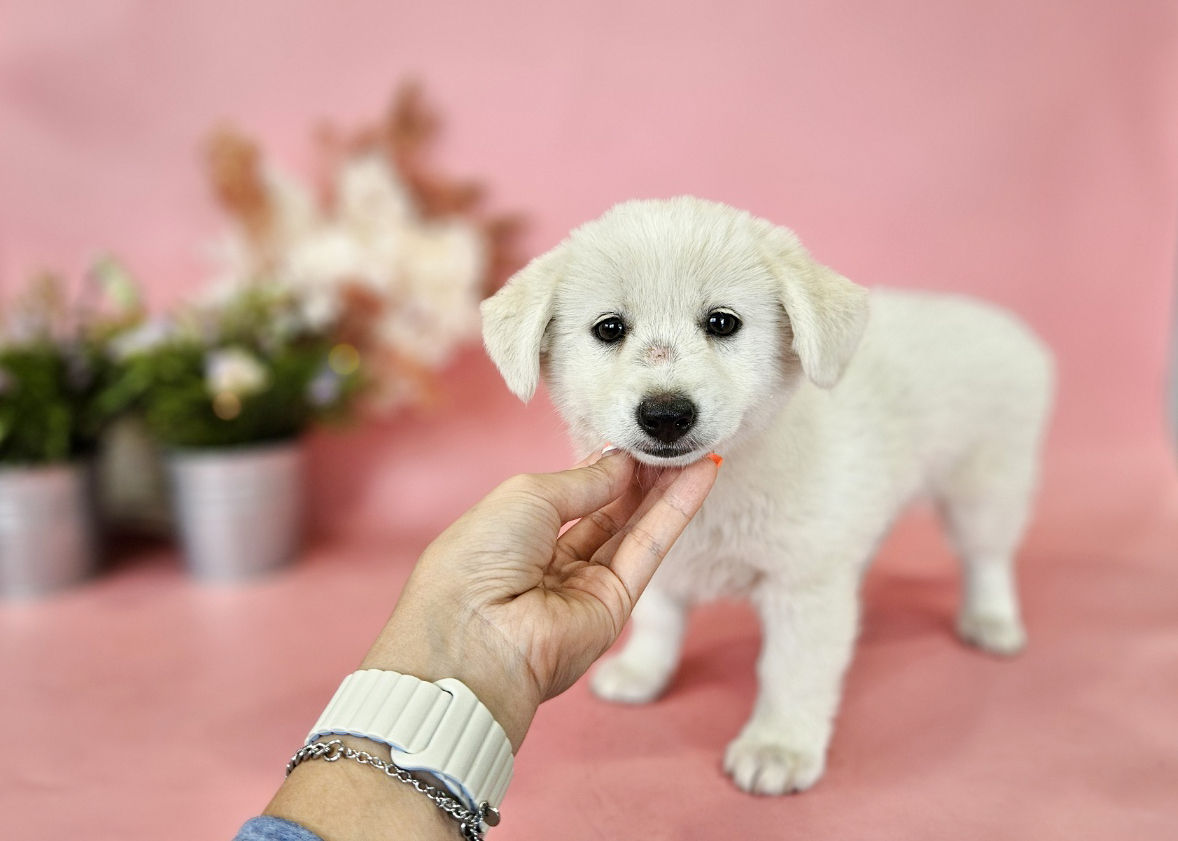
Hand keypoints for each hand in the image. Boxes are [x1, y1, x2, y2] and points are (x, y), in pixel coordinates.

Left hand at [362, 448, 719, 749]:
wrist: (476, 637)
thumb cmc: (480, 558)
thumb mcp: (527, 498)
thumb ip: (582, 480)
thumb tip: (620, 460)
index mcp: (516, 533)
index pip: (573, 493)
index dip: (605, 465)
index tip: (636, 435)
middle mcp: (551, 560)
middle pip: (609, 510)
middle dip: (641, 473)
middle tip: (672, 438)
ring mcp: (586, 584)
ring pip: (634, 527)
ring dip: (666, 487)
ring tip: (695, 446)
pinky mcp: (616, 605)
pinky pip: (650, 549)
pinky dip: (677, 511)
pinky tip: (702, 475)